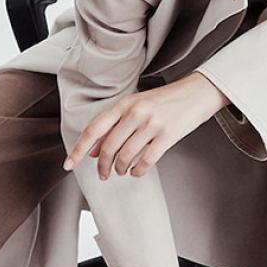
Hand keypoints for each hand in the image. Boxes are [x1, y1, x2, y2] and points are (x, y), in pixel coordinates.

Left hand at [62, 72, 228, 178]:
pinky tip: (137, 171)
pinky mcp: (167, 136)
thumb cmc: (165, 100)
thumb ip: (113, 126)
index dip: (78, 149)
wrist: (197, 93)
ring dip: (120, 169)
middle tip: (103, 174)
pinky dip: (138, 171)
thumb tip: (91, 149)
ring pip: (125, 156)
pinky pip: (146, 161)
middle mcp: (136, 113)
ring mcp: (152, 124)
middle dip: (102, 166)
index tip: (68, 165)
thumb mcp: (136, 106)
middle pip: (108, 147)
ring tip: (122, 171)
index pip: (94, 129)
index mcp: (124, 104)